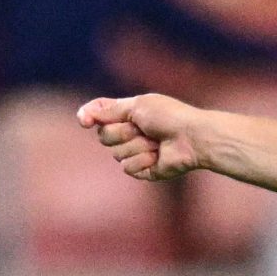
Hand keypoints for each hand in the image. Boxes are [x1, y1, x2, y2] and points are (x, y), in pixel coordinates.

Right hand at [77, 94, 206, 180]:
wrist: (192, 137)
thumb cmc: (170, 117)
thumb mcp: (137, 106)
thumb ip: (109, 109)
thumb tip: (84, 114)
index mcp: (127, 114)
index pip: (99, 114)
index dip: (89, 116)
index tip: (84, 120)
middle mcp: (129, 133)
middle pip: (104, 136)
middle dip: (122, 132)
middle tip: (143, 129)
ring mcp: (136, 152)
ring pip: (117, 154)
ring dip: (137, 146)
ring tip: (156, 143)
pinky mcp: (144, 170)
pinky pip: (128, 168)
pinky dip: (143, 161)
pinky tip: (159, 156)